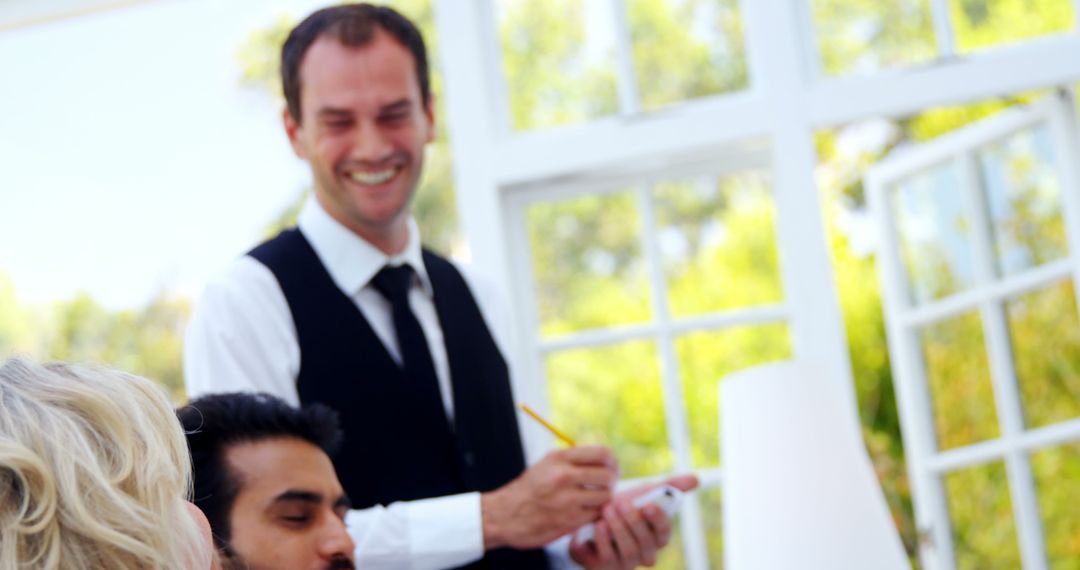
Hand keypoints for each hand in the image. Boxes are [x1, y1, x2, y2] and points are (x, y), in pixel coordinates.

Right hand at [481, 446, 617, 549]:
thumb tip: (605, 458)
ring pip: (606, 496)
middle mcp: (563, 476)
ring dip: (603, 500)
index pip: (602, 453)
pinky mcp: (569, 520)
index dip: (613, 462)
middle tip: (605, 487)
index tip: (611, 469)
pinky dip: (594, 515)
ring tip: (593, 501)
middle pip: (608, 475)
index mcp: (559, 458)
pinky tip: (584, 512)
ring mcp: (566, 499)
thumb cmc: (529, 490)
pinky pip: (596, 515)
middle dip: (611, 482)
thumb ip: (573, 460)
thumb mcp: (547, 465)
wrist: (504, 516)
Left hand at [569, 474, 698, 568]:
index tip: (648, 505)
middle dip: (634, 522)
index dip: (658, 520)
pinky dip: (603, 540)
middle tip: (621, 503)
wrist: (589, 517)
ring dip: (619, 529)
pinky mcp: (606, 567)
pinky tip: (598, 525)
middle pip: (646, 543)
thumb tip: (696, 478)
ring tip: (607, 510)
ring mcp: (626, 563)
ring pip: (630, 552)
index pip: (664, 532)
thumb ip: (669, 487)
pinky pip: (608, 558)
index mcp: (657, 536)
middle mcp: (645, 553)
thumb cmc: (622, 507)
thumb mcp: (643, 494)